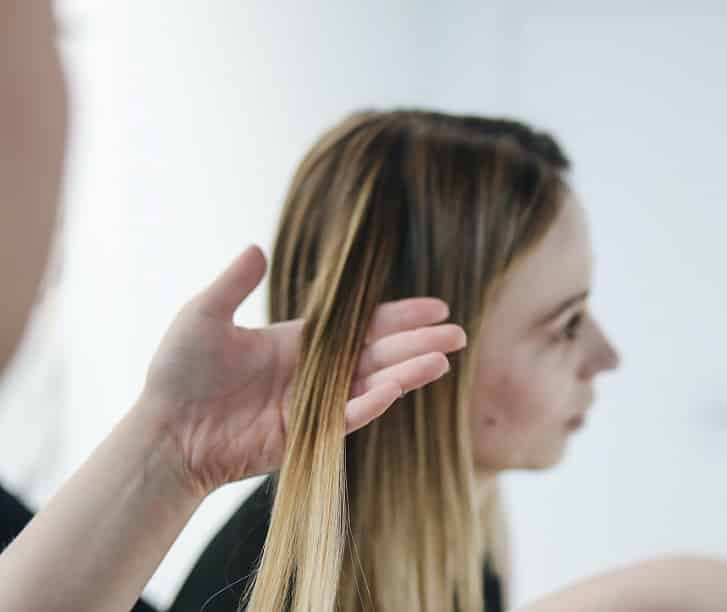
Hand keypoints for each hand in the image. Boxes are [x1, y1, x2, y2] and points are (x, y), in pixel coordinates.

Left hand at [139, 246, 466, 495]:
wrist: (164, 432)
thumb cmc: (179, 373)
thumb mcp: (204, 316)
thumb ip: (234, 285)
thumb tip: (258, 246)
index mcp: (301, 341)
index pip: (362, 325)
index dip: (399, 315)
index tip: (436, 305)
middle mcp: (316, 372)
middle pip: (379, 353)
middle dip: (419, 342)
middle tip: (459, 333)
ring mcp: (314, 405)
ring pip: (373, 384)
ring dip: (408, 372)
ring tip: (443, 358)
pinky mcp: (307, 436)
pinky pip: (347, 417)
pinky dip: (373, 402)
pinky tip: (398, 385)